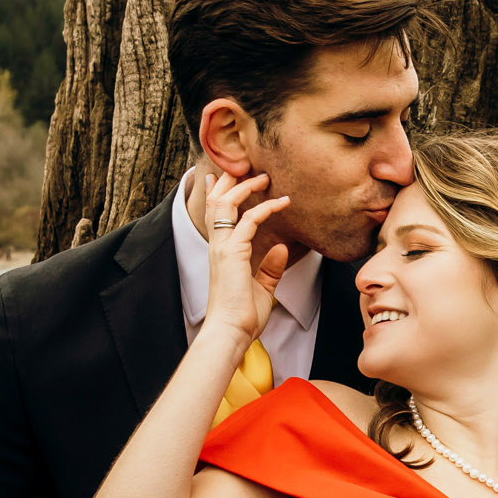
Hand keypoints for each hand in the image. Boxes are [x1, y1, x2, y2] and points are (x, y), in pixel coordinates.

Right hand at [203, 171, 290, 349]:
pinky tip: (282, 203)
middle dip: (228, 181)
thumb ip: (270, 268)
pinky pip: (249, 220)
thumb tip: (282, 249)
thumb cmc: (242, 316)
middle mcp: (217, 246)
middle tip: (245, 165)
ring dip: (244, 187)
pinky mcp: (232, 253)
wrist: (230, 332)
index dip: (218, 193)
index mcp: (221, 253)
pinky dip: (266, 208)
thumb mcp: (261, 288)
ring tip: (264, 176)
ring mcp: (222, 248)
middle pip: (216, 202)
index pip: (215, 215)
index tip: (221, 177)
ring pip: (226, 204)